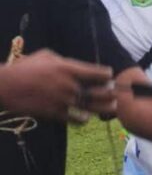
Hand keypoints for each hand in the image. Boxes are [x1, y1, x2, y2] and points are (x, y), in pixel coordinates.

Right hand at [0, 49, 114, 123]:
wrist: (5, 86)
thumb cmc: (25, 67)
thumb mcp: (47, 56)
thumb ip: (66, 62)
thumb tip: (78, 66)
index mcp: (67, 68)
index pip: (97, 73)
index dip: (106, 75)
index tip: (110, 76)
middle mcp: (68, 84)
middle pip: (99, 92)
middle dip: (111, 94)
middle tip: (117, 94)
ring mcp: (62, 100)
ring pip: (91, 107)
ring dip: (104, 108)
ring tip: (111, 108)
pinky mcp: (54, 113)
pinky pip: (76, 119)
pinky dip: (83, 119)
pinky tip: (86, 117)